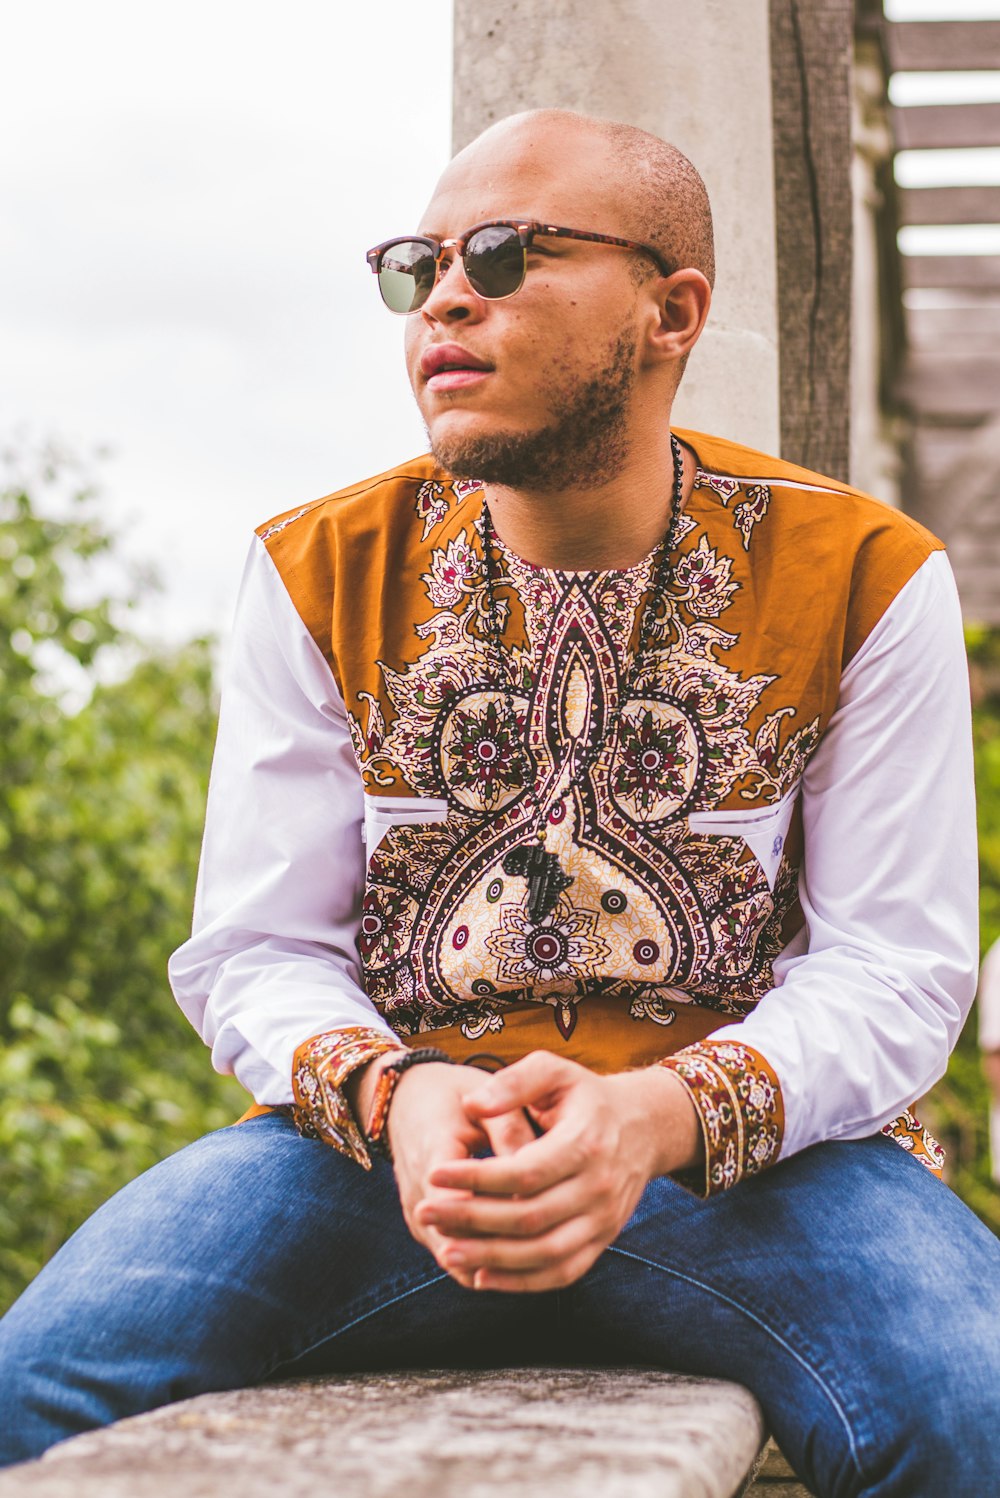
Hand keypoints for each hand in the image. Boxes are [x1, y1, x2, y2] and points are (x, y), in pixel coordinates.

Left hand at [414, 1052, 701, 1293]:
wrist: (643, 1127)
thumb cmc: (585, 1096)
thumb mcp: (555, 1071)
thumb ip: (514, 1081)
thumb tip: (472, 1104)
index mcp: (585, 1143)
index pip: (525, 1171)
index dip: (477, 1176)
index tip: (435, 1173)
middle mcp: (599, 1187)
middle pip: (529, 1217)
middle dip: (472, 1218)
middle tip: (426, 1211)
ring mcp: (603, 1220)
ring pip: (544, 1253)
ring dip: (491, 1257)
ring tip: (445, 1250)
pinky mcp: (602, 1241)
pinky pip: (561, 1273)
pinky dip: (521, 1282)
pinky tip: (481, 1275)